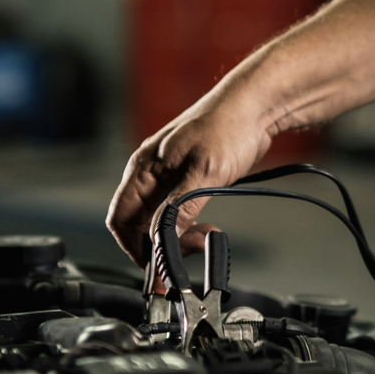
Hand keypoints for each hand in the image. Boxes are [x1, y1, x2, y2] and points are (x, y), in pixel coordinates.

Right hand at [106, 97, 274, 266]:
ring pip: (159, 220)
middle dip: (159, 244)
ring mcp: (169, 177)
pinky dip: (188, 226)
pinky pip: (178, 212)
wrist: (254, 107)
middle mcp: (151, 174)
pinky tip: (206, 228)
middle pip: (138, 223)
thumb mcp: (203, 172)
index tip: (154, 266)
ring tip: (203, 238)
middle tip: (187, 252)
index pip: (120, 218)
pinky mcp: (188, 180)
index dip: (132, 246)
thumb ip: (179, 208)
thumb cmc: (226, 126)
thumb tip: (161, 239)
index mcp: (143, 168)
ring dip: (177, 236)